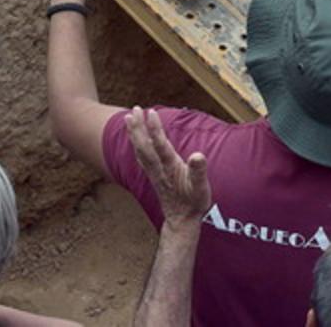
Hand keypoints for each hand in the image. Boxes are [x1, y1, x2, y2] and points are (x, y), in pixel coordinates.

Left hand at [126, 107, 210, 226]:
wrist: (182, 221)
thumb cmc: (193, 203)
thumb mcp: (201, 189)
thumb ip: (198, 172)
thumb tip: (197, 156)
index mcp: (170, 168)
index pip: (160, 145)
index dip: (155, 129)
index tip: (150, 112)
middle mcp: (158, 169)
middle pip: (144, 146)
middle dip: (138, 127)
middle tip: (134, 109)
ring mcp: (154, 172)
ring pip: (140, 150)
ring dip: (134, 133)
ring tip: (129, 117)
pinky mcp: (153, 175)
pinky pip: (141, 156)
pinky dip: (137, 144)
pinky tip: (135, 138)